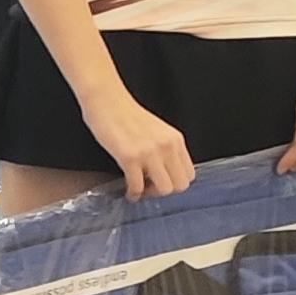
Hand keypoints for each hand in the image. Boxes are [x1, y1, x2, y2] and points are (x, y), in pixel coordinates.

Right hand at [80, 90, 194, 199]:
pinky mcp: (130, 157)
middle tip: (149, 188)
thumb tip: (164, 173)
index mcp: (175, 139)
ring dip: (150, 194)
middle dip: (164, 191)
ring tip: (139, 189)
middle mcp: (166, 146)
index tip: (160, 182)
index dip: (174, 183)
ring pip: (164, 190)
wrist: (106, 100)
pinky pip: (138, 186)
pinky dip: (133, 193)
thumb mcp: (156, 131)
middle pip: (181, 185)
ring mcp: (149, 152)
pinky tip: (127, 190)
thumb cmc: (125, 114)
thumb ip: (164, 149)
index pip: (189, 174)